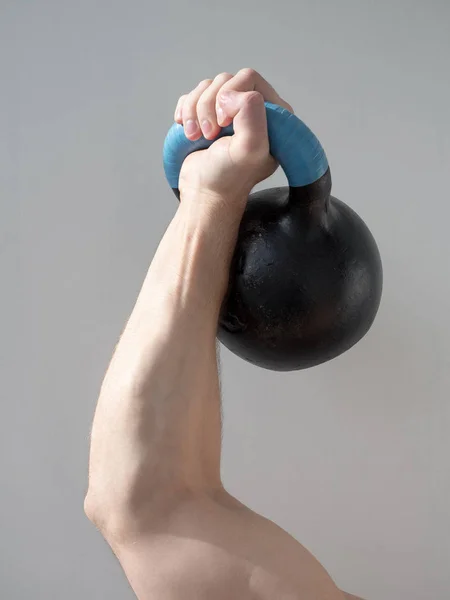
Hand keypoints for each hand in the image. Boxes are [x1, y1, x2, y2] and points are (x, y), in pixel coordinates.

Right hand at [174, 68, 293, 204]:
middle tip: (210, 135)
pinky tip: (188, 131)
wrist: (204, 193)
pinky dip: (186, 111)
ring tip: (197, 137)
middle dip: (209, 106)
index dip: (231, 96)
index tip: (225, 125)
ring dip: (195, 111)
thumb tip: (232, 94)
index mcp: (274, 115)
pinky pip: (193, 95)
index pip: (249, 79)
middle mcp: (253, 110)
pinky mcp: (208, 115)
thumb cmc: (228, 177)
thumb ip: (252, 116)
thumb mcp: (247, 150)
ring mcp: (230, 112)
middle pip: (225, 81)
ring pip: (207, 87)